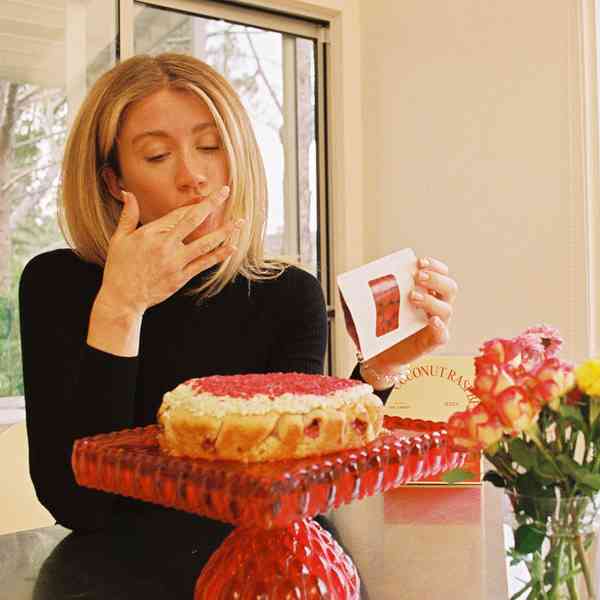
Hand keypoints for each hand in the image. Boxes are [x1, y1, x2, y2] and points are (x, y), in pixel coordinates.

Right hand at [97, 187, 240, 315]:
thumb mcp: (120, 239)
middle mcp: (166, 246)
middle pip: (194, 221)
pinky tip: (231, 247)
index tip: (208, 196)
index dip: (195, 204)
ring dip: (224, 231)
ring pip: (205, 243)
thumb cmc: (119, 268)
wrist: (123, 298)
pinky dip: (219, 255)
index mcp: (151, 234)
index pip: (178, 214)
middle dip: (211, 204)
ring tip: (239, 222)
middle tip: (226, 192)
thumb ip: (128, 215)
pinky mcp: (181, 277)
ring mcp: (176, 262)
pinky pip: (204, 264)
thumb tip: (129, 194)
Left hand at [363, 256, 457, 383]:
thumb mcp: (366, 310)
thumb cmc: (376, 328)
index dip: (434, 265)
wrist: (378, 356)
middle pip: (449, 287)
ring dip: (431, 300)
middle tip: (418, 277)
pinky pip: (442, 335)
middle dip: (435, 279)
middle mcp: (434, 306)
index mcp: (424, 292)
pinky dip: (439, 327)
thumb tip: (343, 287)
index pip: (440, 273)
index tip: (419, 262)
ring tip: (413, 297)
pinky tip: (432, 321)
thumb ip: (358, 297)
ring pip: (446, 308)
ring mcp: (435, 324)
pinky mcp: (431, 342)